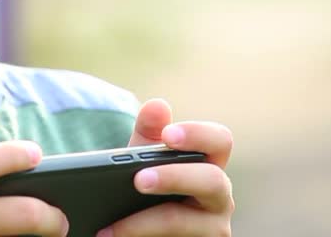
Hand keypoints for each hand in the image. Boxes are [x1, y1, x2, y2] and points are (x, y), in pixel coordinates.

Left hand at [99, 99, 233, 235]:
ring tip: (110, 226)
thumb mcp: (143, 161)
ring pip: (186, 222)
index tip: (168, 135)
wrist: (138, 230)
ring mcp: (212, 229)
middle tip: (138, 179)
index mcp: (210, 164)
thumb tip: (157, 105)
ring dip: (145, 222)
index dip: (198, 135)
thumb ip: (148, 133)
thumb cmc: (146, 187)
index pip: (220, 140)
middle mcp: (219, 197)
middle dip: (173, 178)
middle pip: (212, 181)